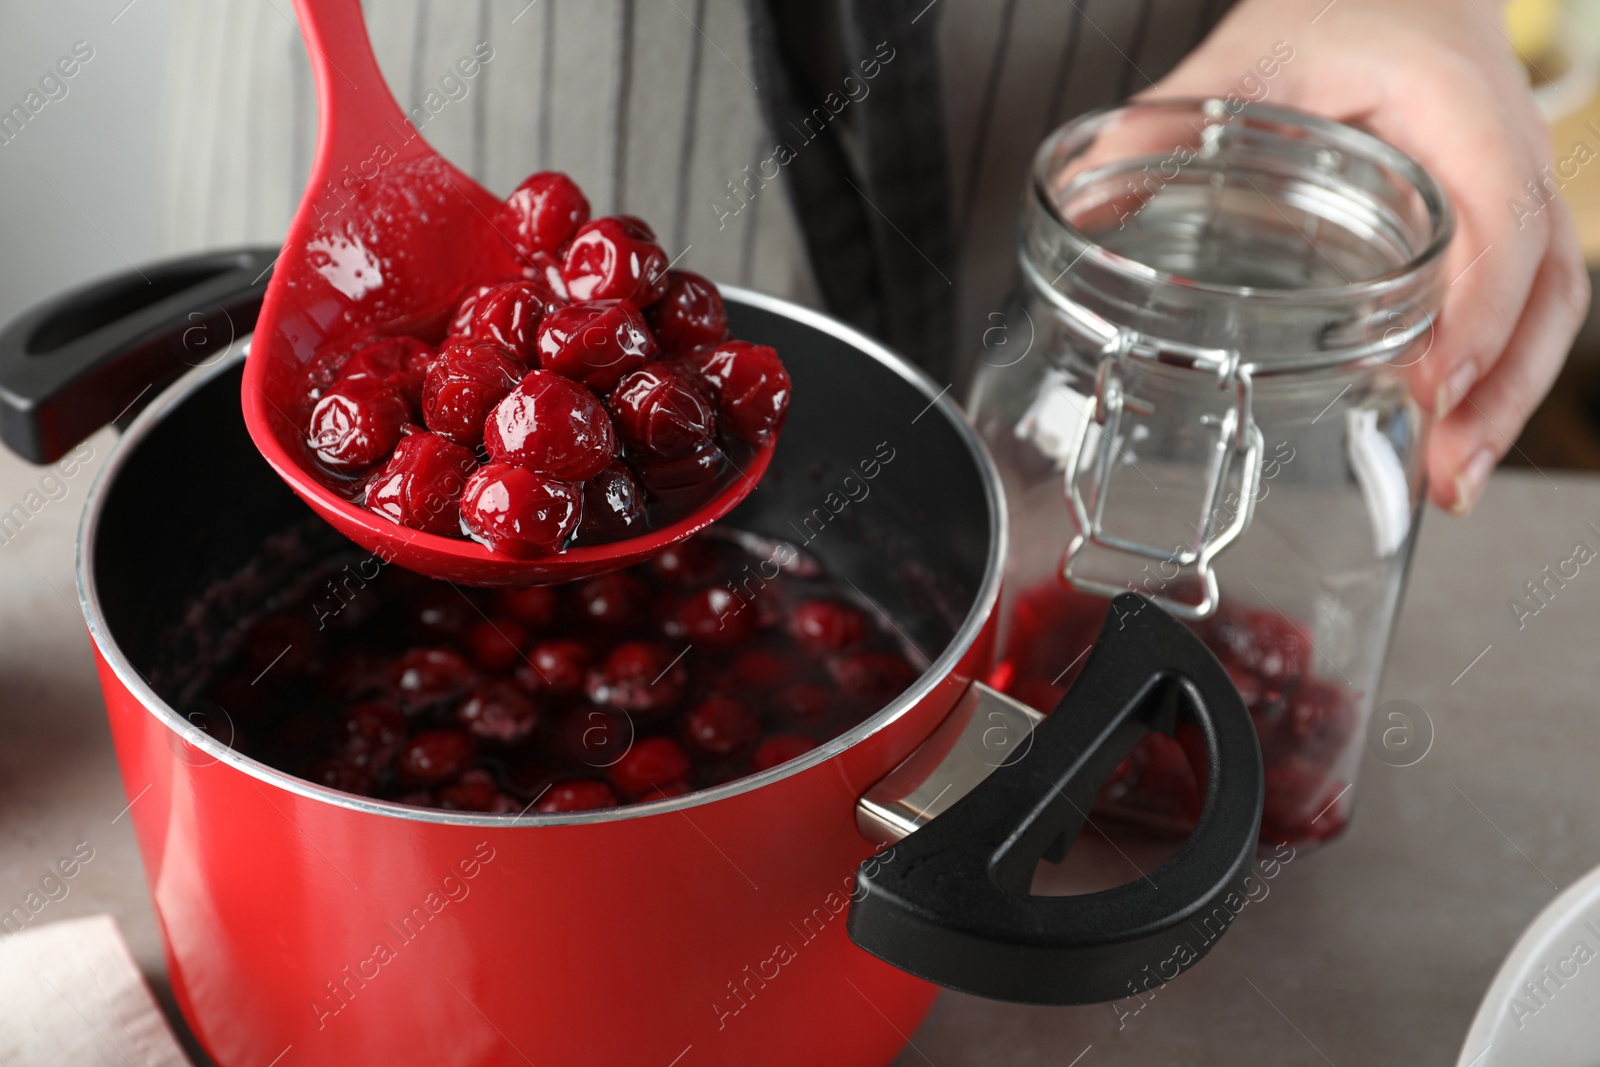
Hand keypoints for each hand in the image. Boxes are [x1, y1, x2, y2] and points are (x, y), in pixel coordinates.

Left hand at [1146, 0, 1588, 512]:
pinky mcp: (1501, 223)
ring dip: (1505, 397)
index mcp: (1462, 109)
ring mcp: (1518, 191)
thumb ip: (1172, 118)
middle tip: (1445, 472)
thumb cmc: (1344, 11)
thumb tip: (1086, 191)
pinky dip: (1496, 372)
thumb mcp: (1255, 52)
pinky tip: (1448, 430)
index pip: (1498, 223)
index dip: (1474, 314)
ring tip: (1450, 478)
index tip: (1428, 386)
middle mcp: (1512, 153)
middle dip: (1499, 389)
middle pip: (1545, 287)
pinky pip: (1529, 303)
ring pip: (1551, 306)